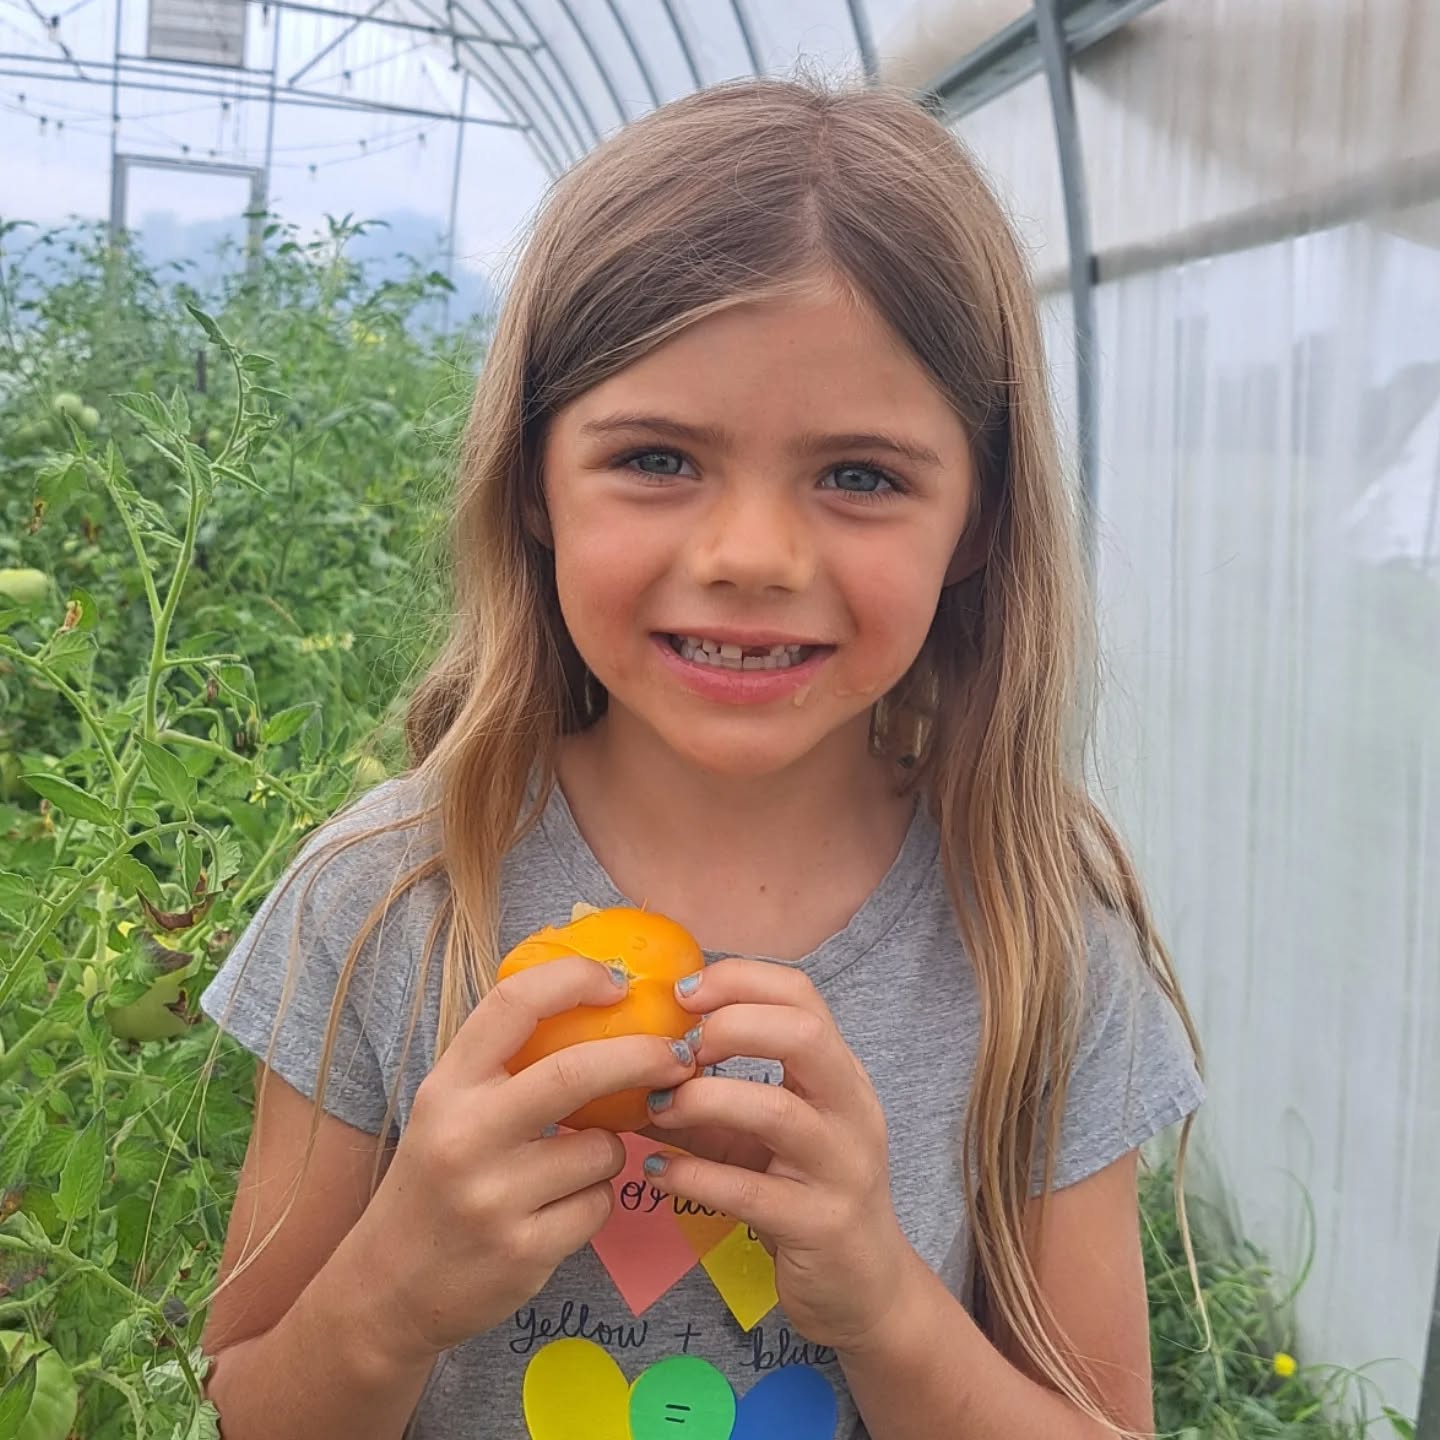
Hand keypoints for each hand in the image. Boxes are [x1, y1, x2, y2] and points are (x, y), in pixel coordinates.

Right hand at [349, 957, 697, 1363]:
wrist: (388, 1291)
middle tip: (678, 1056)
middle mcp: (466, 1135)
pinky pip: (599, 1205)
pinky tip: (558, 1210)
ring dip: (609, 1149)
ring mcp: (494, 1198)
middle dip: (643, 1057)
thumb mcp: (448, 1109)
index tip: (619, 981)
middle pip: (577, 1072)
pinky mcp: (524, 1252)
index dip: (575, 978)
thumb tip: (600, 1006)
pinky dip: (594, 1200)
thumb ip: (506, 1064)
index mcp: (447, 1086)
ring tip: (573, 1165)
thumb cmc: (435, 1183)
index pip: (513, 1003)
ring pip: (602, 1148)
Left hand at [640, 959, 917, 1352]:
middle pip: (803, 1034)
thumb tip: (630, 1067)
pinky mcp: (819, 1225)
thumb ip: (710, 1099)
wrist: (865, 1289)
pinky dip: (695, 1175)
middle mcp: (851, 1110)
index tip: (682, 994)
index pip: (802, 995)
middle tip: (679, 1051)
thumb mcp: (761, 1137)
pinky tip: (658, 1172)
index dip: (739, 980)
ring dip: (704, 1100)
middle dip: (731, 1026)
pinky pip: (750, 1191)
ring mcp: (841, 1168)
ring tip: (657, 1108)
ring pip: (777, 1111)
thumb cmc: (805, 1195)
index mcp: (840, 1074)